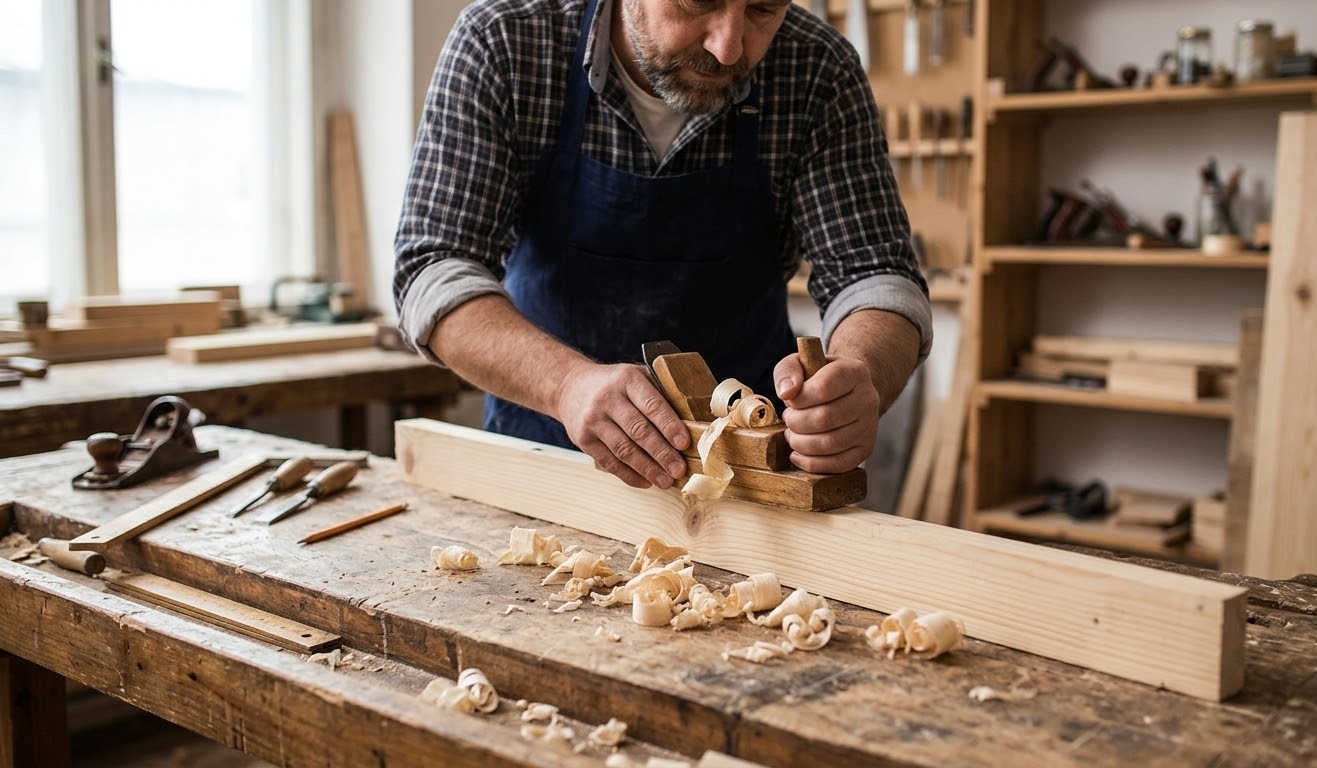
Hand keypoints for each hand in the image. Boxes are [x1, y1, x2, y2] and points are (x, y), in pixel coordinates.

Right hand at [555, 362, 691, 488]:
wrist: (569, 386)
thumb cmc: (614, 383)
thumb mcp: (635, 375)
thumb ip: (659, 392)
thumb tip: (692, 420)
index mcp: (626, 379)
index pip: (651, 404)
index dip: (669, 425)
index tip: (684, 443)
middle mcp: (607, 399)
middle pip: (638, 430)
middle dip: (662, 453)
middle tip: (679, 469)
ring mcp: (593, 420)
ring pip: (624, 450)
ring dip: (647, 468)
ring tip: (666, 481)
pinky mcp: (583, 439)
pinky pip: (609, 462)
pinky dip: (629, 475)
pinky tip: (646, 482)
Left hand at [774, 353, 879, 473]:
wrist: (848, 391)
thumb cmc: (819, 378)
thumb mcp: (801, 363)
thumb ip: (788, 371)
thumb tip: (786, 393)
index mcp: (854, 372)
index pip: (823, 388)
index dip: (799, 399)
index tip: (790, 400)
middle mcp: (868, 398)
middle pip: (825, 419)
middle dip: (796, 422)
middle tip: (789, 419)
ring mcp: (870, 425)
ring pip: (830, 444)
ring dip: (801, 443)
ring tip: (792, 435)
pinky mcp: (866, 448)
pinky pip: (839, 464)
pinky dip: (812, 464)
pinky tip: (798, 454)